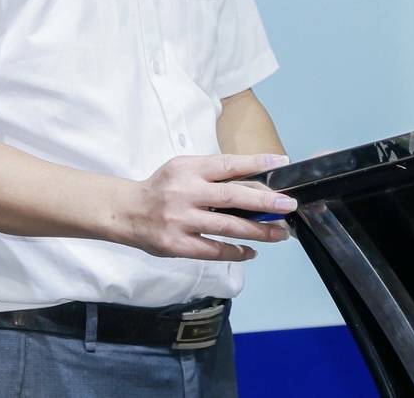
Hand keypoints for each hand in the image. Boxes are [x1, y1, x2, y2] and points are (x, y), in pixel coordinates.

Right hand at [126, 153, 295, 260]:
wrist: (125, 211)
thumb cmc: (162, 188)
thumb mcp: (184, 170)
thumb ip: (214, 175)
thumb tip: (256, 183)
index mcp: (189, 169)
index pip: (228, 164)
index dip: (257, 162)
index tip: (282, 162)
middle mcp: (185, 193)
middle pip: (232, 197)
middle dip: (265, 202)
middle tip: (288, 206)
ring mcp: (180, 220)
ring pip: (227, 227)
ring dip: (258, 231)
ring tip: (279, 233)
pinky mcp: (176, 245)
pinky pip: (212, 251)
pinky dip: (235, 251)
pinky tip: (252, 250)